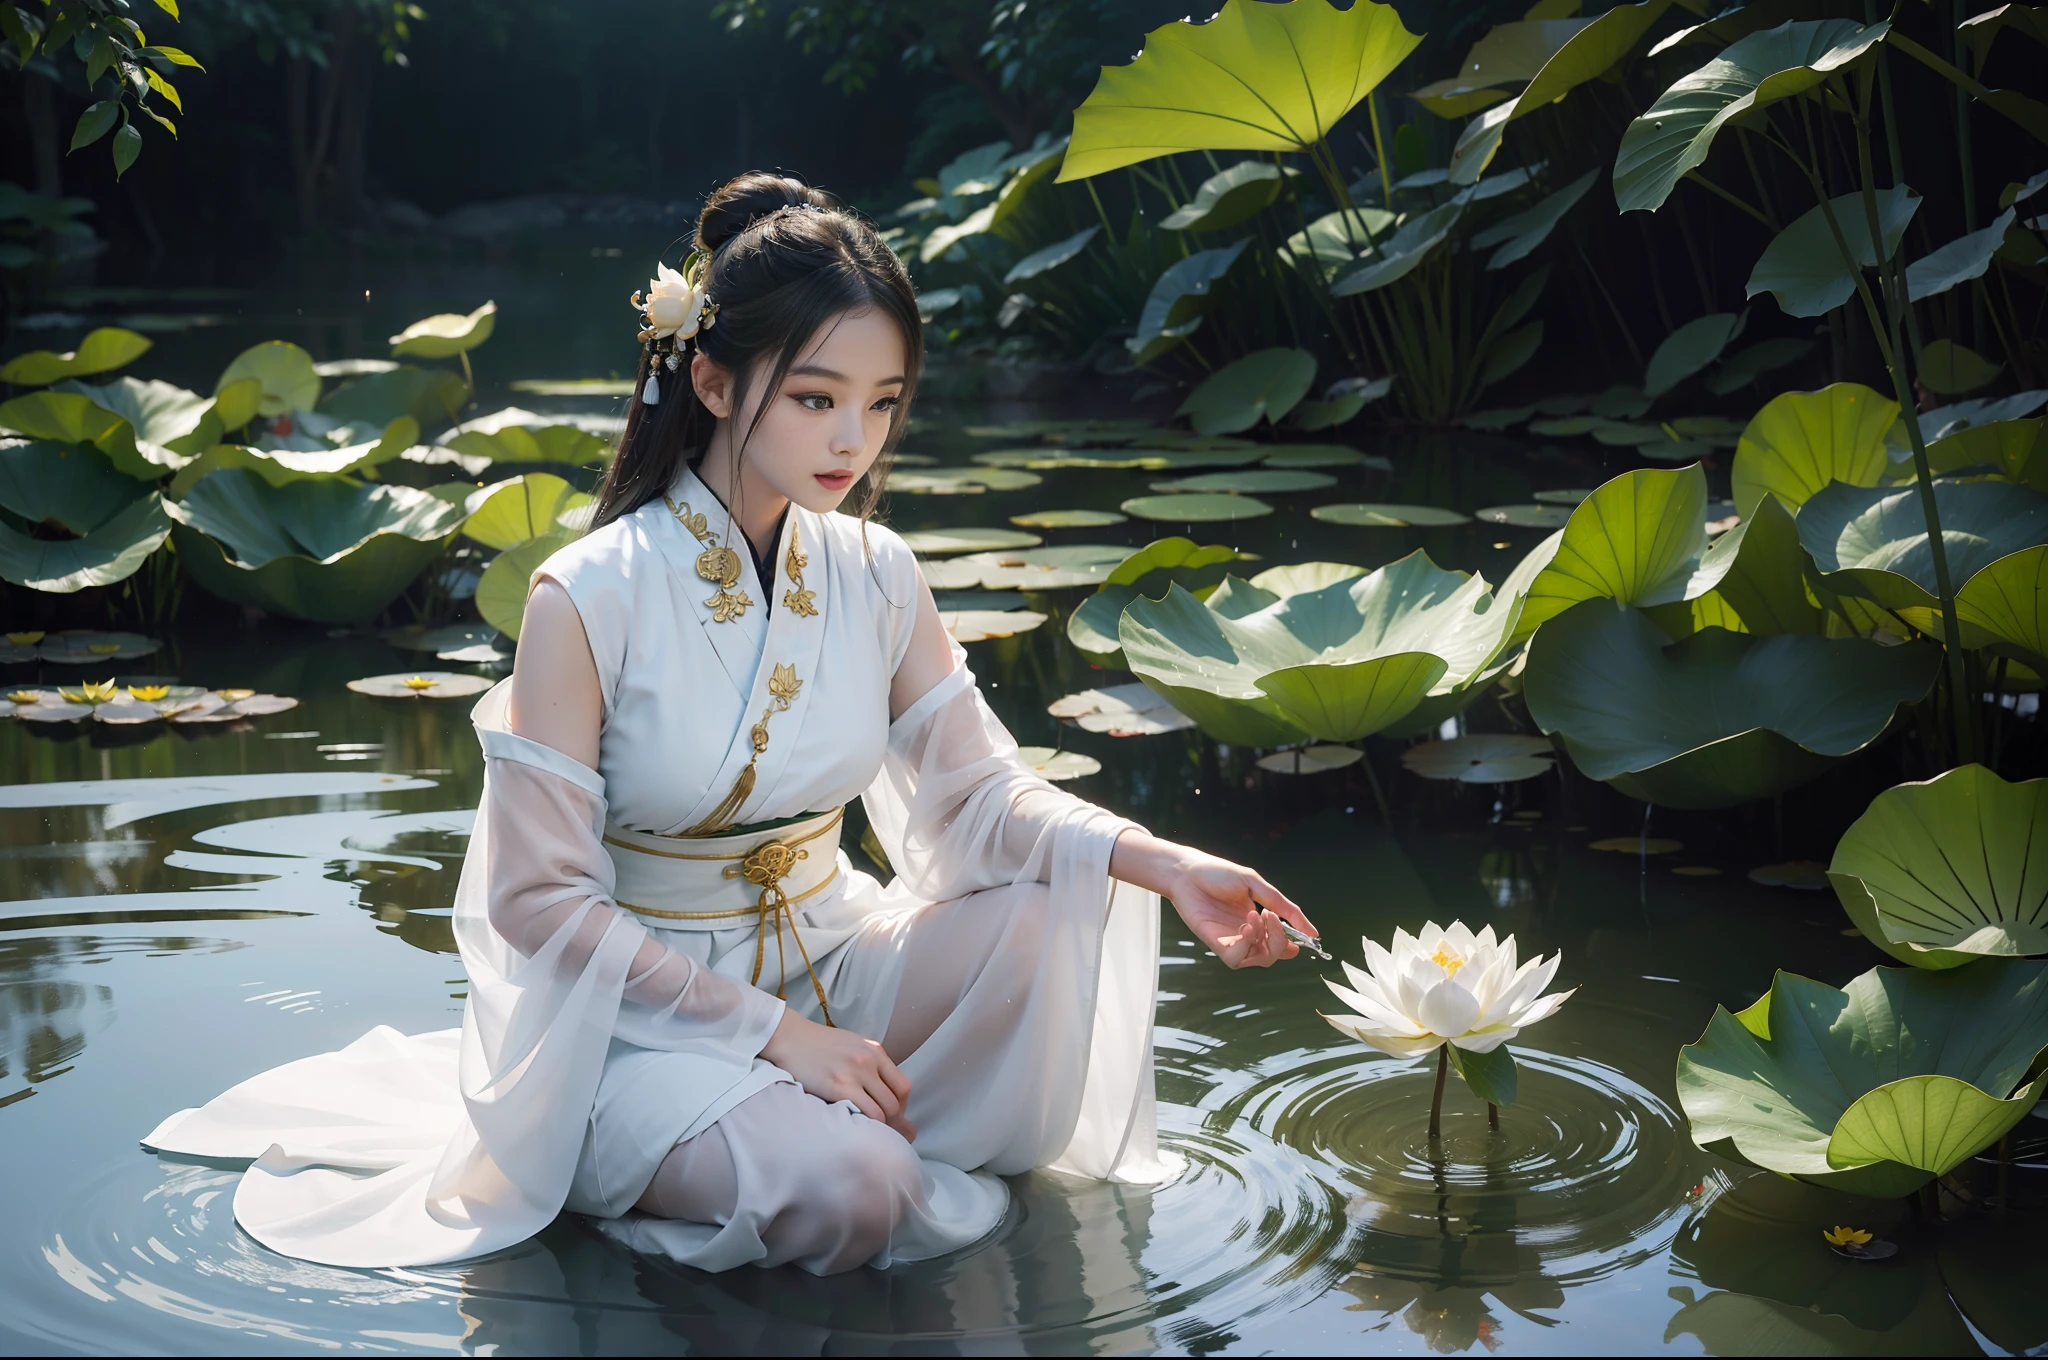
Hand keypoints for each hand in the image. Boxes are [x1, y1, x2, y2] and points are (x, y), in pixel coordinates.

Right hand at [761, 1008, 915, 1140]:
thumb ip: (871, 1063)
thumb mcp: (853, 1045)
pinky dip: (866, 1125)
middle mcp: (869, 1062)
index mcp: (875, 1051)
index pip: (903, 1085)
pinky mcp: (839, 1087)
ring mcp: (855, 1074)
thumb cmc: (818, 1045)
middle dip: (893, 1120)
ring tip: (868, 1131)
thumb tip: (884, 1089)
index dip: (901, 1106)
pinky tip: (856, 1126)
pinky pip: (866, 1114)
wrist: (790, 1038)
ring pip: (884, 1111)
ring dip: (880, 1126)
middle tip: (881, 1129)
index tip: (892, 1115)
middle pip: (896, 1101)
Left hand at [1111, 830, 1316, 968]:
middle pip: (1272, 955)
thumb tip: (1312, 931)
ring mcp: (1230, 940)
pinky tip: (1245, 925)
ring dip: (1264, 940)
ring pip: (1258, 960)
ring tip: (1256, 915)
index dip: (1290, 947)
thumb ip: (1283, 906)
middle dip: (1280, 941)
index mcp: (1255, 921)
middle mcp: (1244, 934)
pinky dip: (1247, 945)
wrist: (1186, 871)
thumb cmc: (1217, 874)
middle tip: (1272, 917)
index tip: (1299, 941)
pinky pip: (1236, 959)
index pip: (1278, 945)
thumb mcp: (1256, 885)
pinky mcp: (1215, 944)